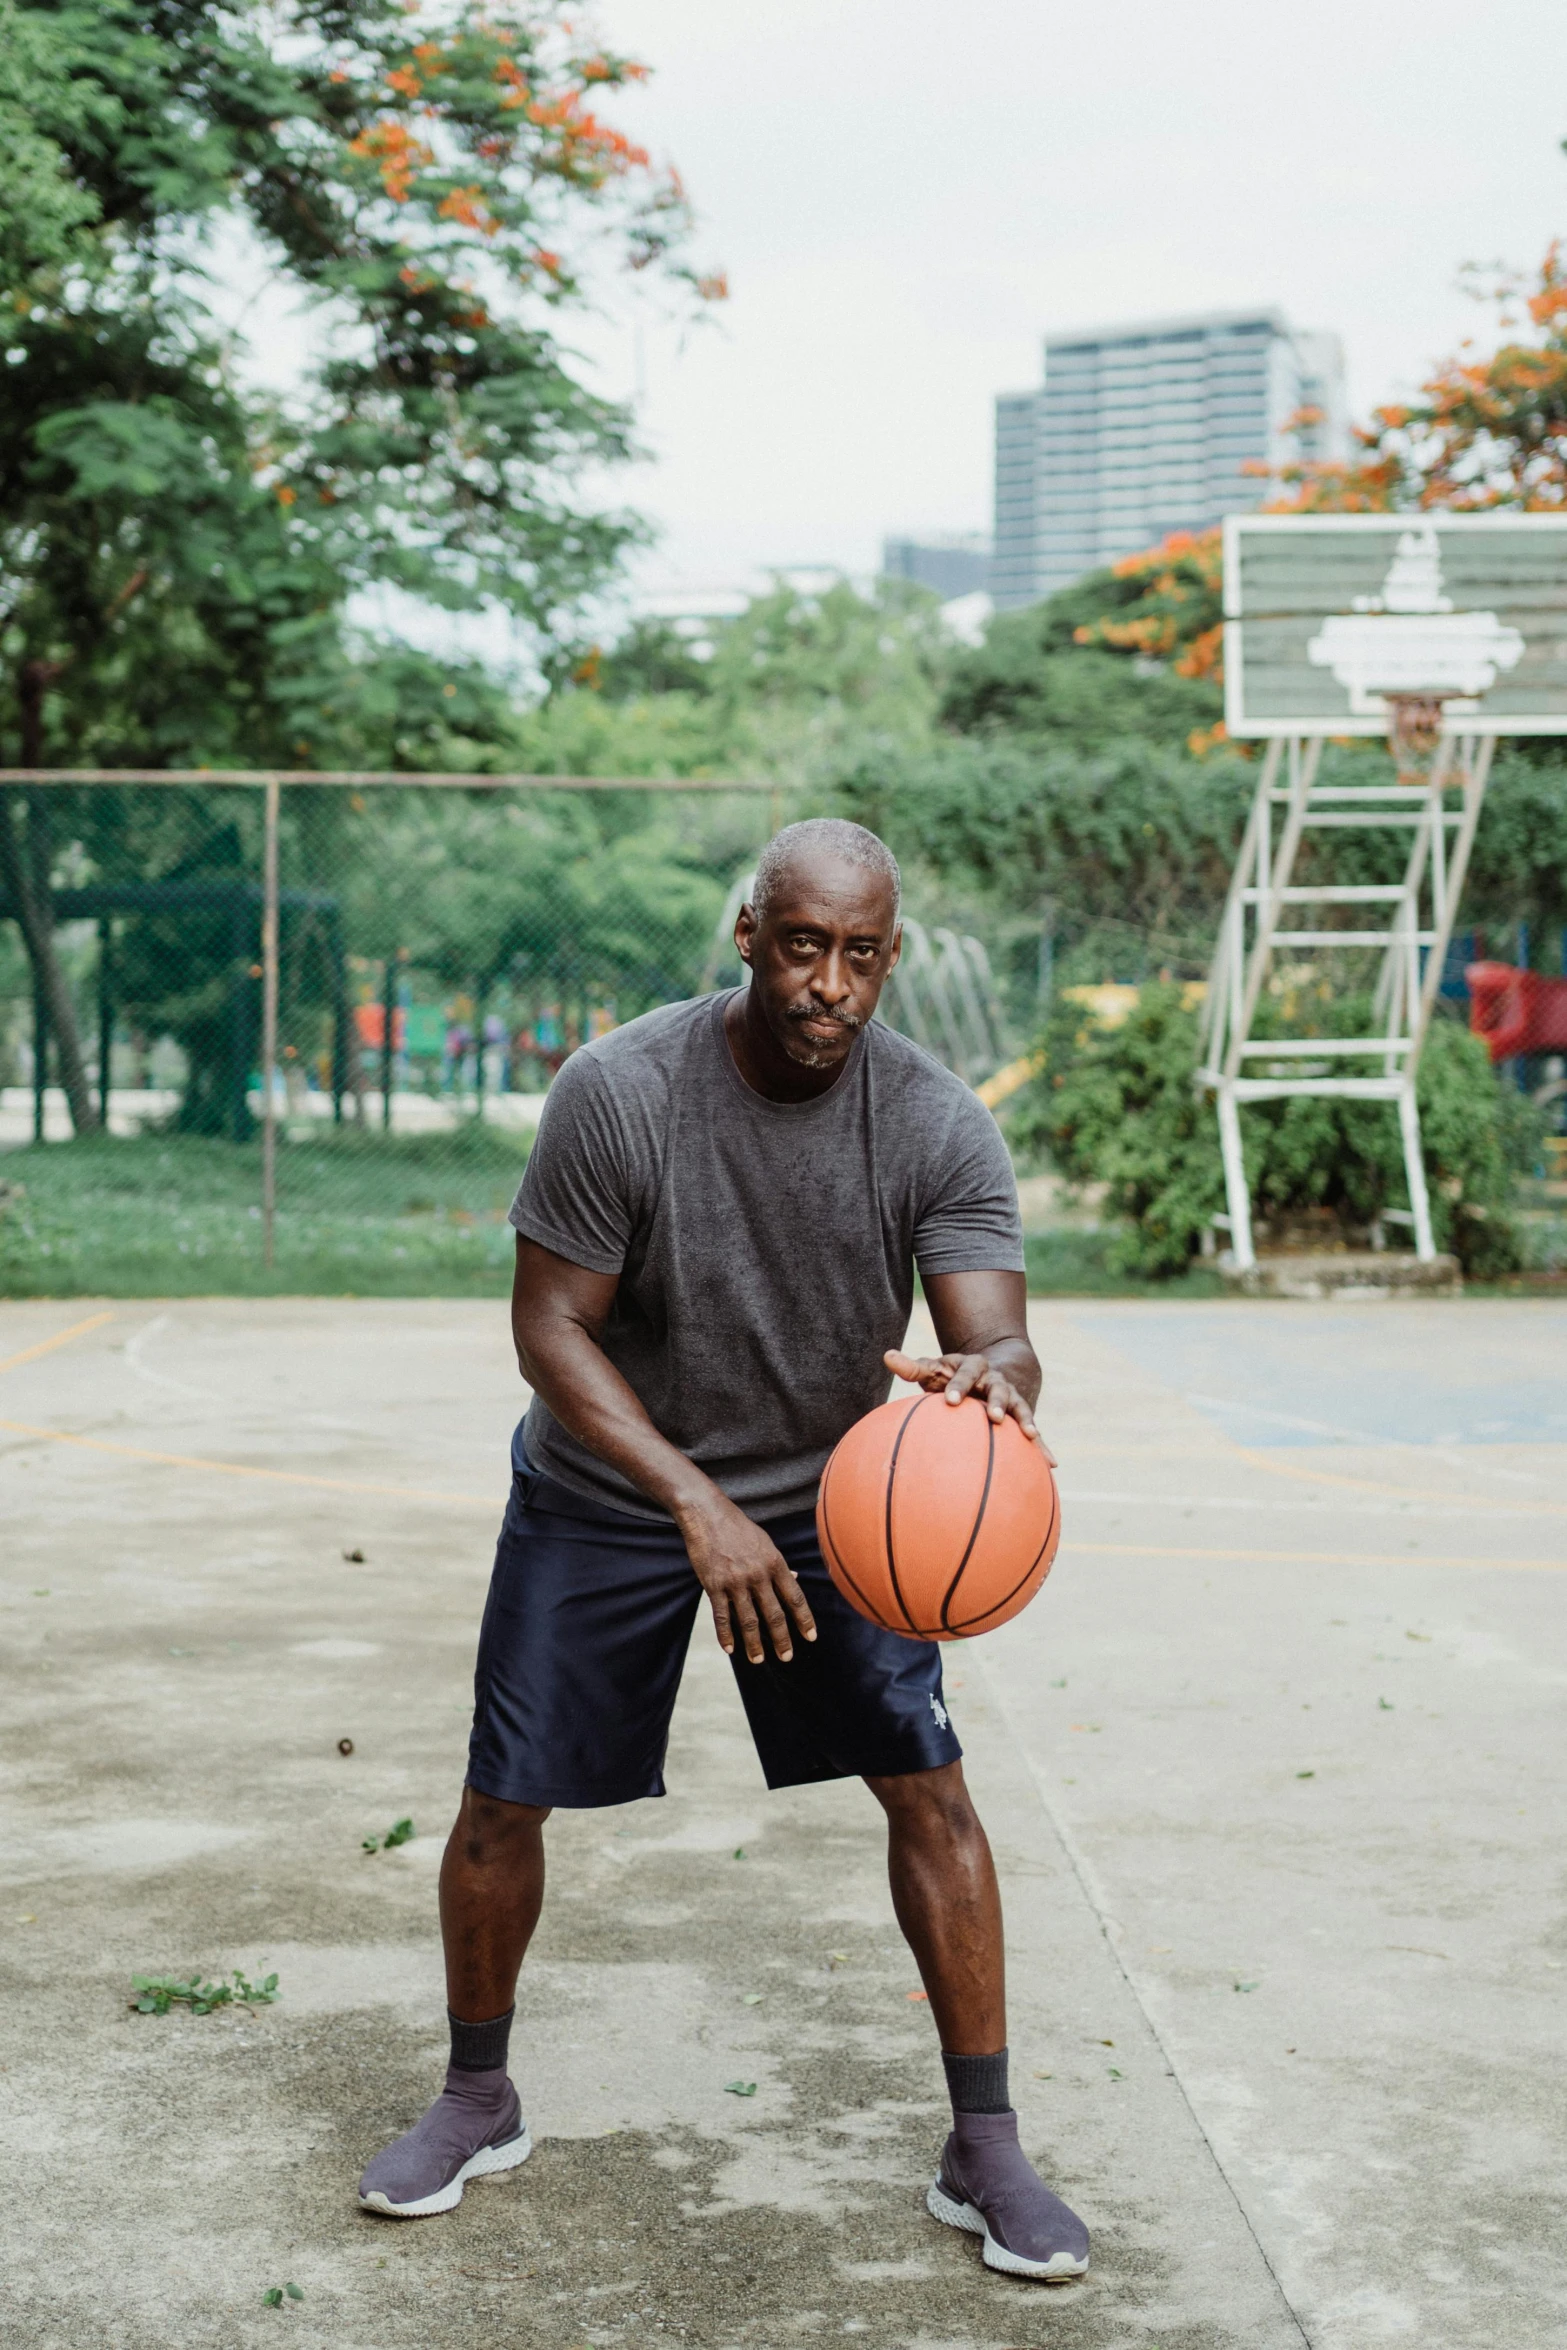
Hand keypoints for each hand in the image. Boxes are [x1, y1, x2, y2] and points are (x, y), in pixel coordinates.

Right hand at [678, 1491, 817, 1663]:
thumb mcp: (764, 1542)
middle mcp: (758, 1575)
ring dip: (754, 1644)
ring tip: (758, 1660)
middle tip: (787, 1657)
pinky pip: (722, 1616)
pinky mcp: (713, 1585)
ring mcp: (735, 1582)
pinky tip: (730, 1649)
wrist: (707, 1514)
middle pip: (774, 1614)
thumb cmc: (738, 1528)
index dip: (804, 1619)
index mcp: (774, 1563)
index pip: (795, 1597)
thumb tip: (795, 1580)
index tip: (811, 1637)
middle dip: (782, 1639)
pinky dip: (726, 1635)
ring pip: (748, 1620)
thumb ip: (778, 1564)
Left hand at [884, 1348, 1055, 1462]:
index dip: (958, 1385)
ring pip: (1021, 1407)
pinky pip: (1033, 1433)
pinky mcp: (1020, 1417)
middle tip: (992, 1416)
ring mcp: (1011, 1398)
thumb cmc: (952, 1375)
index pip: (965, 1373)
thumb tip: (887, 1356)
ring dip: (1026, 1420)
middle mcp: (995, 1381)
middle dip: (996, 1401)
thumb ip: (912, 1367)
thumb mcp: (934, 1369)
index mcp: (973, 1367)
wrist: (990, 1371)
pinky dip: (1043, 1447)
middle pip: (998, 1389)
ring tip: (1031, 1435)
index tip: (949, 1400)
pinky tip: (1051, 1464)